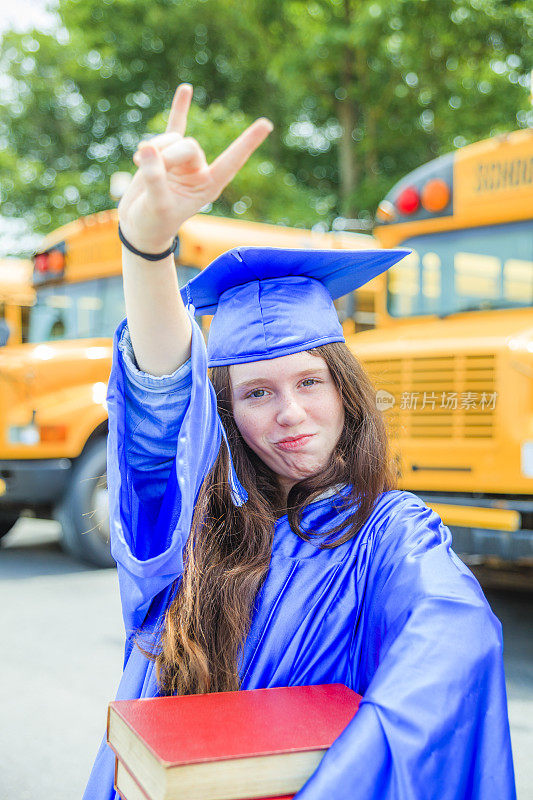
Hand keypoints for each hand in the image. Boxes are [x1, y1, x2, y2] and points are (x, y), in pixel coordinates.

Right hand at [118, 83, 273, 253]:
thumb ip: (154, 178)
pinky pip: (175, 126)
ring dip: (155, 147)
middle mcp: (199, 171)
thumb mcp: (156, 204)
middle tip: (145, 165)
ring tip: (137, 163)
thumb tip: (147, 146)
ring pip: (174, 139)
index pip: (231, 161)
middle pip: (189, 147)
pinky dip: (179, 108)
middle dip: (168, 154)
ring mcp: (183, 161)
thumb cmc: (153, 222)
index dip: (247, 144)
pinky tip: (186, 89)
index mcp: (208, 186)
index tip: (267, 124)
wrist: (139, 225)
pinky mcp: (165, 153)